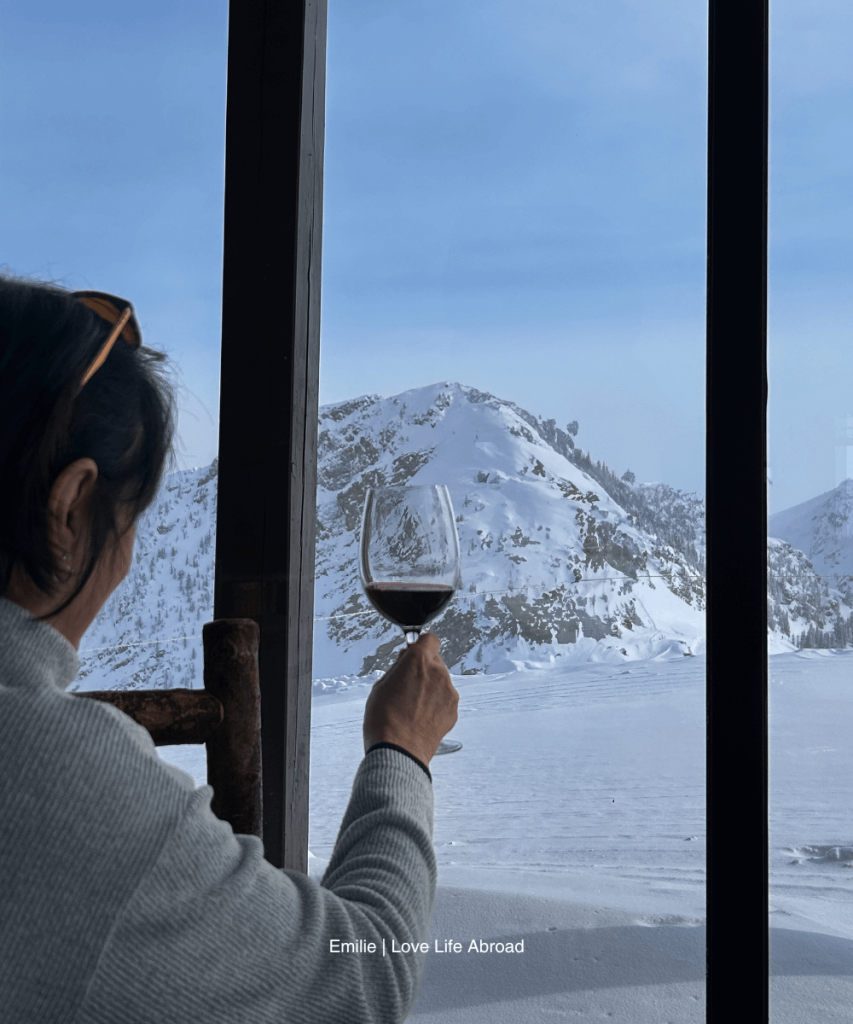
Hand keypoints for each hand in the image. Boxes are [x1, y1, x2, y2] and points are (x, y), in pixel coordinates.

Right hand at [363, 633, 458, 765]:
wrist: (398, 751)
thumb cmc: (385, 721)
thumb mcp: (380, 685)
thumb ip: (398, 667)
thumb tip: (405, 660)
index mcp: (418, 660)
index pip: (429, 639)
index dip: (420, 646)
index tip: (414, 653)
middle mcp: (438, 672)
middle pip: (434, 661)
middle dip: (422, 669)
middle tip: (406, 686)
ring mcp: (449, 692)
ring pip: (440, 681)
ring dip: (430, 688)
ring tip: (412, 706)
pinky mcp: (453, 710)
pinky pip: (445, 699)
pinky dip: (436, 704)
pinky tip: (420, 717)